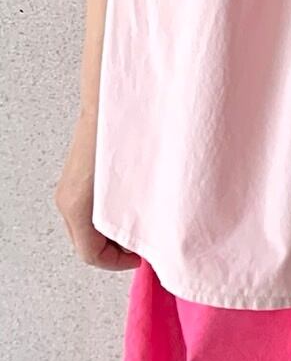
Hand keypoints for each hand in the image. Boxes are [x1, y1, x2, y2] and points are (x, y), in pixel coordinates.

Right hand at [53, 112, 138, 271]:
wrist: (115, 98)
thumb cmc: (128, 138)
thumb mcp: (141, 187)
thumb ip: (142, 216)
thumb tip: (153, 235)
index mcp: (77, 208)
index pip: (91, 256)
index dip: (121, 262)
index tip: (146, 257)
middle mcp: (67, 200)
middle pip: (88, 243)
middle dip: (119, 248)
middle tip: (149, 241)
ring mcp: (70, 186)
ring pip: (89, 224)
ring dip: (116, 229)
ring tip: (147, 221)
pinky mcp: (79, 173)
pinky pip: (92, 204)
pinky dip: (113, 211)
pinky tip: (139, 200)